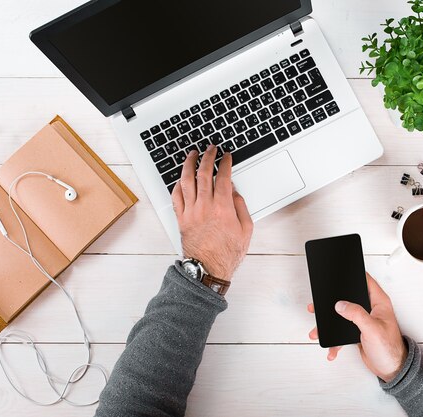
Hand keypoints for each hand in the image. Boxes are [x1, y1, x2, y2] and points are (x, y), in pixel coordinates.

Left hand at [172, 146, 252, 280]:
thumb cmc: (227, 253)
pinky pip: (176, 196)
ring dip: (189, 165)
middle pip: (204, 174)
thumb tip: (235, 193)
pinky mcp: (181, 219)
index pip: (224, 177)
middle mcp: (205, 207)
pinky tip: (181, 179)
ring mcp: (191, 212)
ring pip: (187, 181)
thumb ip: (241, 207)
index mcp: (223, 208)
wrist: (208, 269)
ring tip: (192, 155)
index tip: (226, 156)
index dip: (225, 163)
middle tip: (210, 149)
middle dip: (207, 157)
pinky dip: (178, 184)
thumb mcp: (246, 230)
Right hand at [307, 273, 407, 381]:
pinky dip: (335, 340)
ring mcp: (364, 320)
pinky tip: (332, 347)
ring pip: (342, 315)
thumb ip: (356, 314)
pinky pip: (342, 331)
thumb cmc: (390, 349)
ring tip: (318, 330)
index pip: (366, 281)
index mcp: (379, 303)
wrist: (391, 370)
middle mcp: (371, 309)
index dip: (354, 275)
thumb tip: (341, 304)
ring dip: (330, 323)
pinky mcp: (358, 332)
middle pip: (349, 298)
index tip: (340, 273)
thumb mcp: (372, 329)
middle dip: (333, 302)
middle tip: (320, 304)